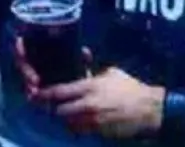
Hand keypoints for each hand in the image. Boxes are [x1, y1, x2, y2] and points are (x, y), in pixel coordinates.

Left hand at [22, 47, 162, 139]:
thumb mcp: (110, 72)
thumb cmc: (129, 88)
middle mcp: (88, 105)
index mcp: (89, 87)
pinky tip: (83, 122)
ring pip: (69, 124)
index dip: (44, 95)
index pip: (59, 92)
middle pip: (60, 111)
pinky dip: (79, 128)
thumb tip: (82, 52)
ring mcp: (93, 121)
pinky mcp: (100, 133)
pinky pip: (82, 132)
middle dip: (56, 109)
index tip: (35, 94)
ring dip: (67, 119)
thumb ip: (92, 66)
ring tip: (71, 114)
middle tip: (56, 106)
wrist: (149, 110)